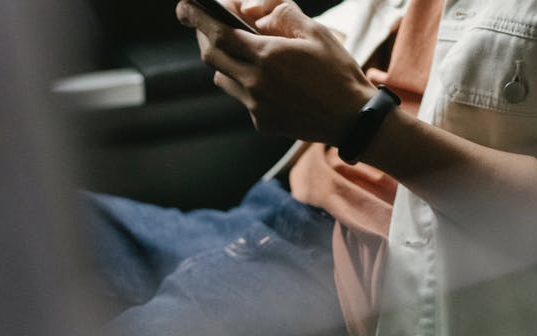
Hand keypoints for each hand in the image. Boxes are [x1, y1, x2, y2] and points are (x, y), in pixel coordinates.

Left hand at [176, 0, 374, 144]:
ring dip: (225, 61)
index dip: (196, 17)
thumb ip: (282, 14)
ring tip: (240, 51)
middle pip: (211, 55)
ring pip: (222, 78)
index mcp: (267, 56)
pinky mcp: (261, 122)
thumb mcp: (316, 32)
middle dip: (203, 36)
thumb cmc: (338, 72)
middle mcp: (255, 82)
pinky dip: (245, 84)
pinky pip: (242, 98)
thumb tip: (252, 8)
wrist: (352, 119)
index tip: (184, 6)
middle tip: (204, 24)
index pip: (218, 33)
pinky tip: (267, 80)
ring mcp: (256, 106)